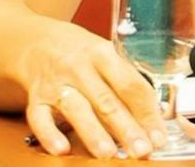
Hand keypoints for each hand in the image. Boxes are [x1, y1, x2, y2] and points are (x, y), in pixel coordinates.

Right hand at [21, 21, 167, 158]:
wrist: (37, 41)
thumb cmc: (81, 52)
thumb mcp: (106, 55)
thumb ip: (126, 82)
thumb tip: (154, 118)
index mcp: (103, 54)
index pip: (130, 85)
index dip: (147, 112)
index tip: (159, 136)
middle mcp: (79, 67)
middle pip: (106, 101)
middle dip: (126, 128)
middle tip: (142, 150)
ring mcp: (55, 83)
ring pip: (76, 109)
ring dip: (93, 133)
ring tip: (109, 153)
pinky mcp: (35, 98)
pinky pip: (40, 118)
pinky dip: (50, 135)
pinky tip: (62, 149)